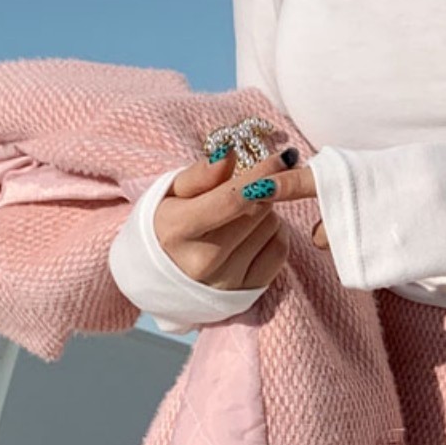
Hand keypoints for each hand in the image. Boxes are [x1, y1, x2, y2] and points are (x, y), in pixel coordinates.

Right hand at [153, 146, 329, 293]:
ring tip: (242, 214)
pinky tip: (254, 231)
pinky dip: (274, 233)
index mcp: (178, 231)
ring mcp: (226, 280)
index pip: (232, 198)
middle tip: (247, 188)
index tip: (284, 157)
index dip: (261, 174)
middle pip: (257, 209)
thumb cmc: (168, 222)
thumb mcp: (172, 192)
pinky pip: (280, 249)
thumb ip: (201, 174)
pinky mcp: (247, 291)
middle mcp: (202, 262)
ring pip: (272, 226)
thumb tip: (228, 153)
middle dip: (259, 191)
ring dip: (265, 212)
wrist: (161, 272)